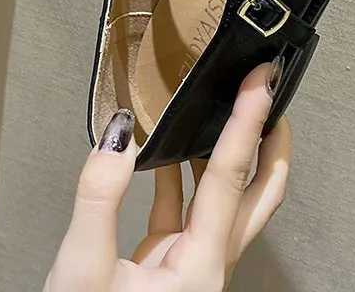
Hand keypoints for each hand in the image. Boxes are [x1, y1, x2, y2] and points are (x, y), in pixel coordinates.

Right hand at [45, 60, 290, 291]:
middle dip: (271, 144)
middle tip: (273, 99)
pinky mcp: (168, 264)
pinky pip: (185, 210)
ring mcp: (191, 264)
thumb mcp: (82, 271)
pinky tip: (167, 153)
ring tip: (226, 113)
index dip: (247, 123)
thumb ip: (98, 199)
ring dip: (232, 155)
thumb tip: (118, 137)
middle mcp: (208, 262)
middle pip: (259, 195)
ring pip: (229, 201)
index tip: (260, 83)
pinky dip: (182, 175)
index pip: (231, 177)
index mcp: (199, 264)